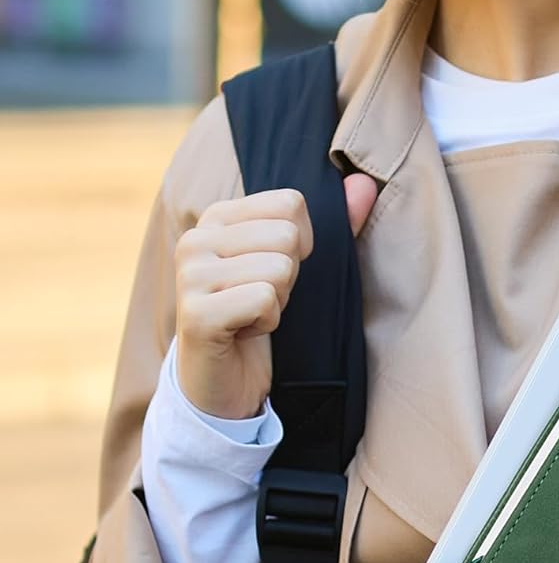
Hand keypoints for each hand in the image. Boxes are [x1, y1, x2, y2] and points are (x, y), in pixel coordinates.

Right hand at [174, 173, 377, 419]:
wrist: (223, 379)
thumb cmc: (259, 312)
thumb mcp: (296, 263)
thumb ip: (336, 223)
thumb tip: (365, 183)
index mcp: (216, 217)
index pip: (291, 203)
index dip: (301, 243)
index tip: (272, 270)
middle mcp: (195, 239)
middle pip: (288, 237)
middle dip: (289, 276)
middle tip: (262, 298)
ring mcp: (189, 276)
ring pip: (280, 269)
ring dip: (278, 301)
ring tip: (251, 314)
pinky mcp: (196, 314)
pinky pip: (265, 299)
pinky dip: (268, 322)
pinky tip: (244, 332)